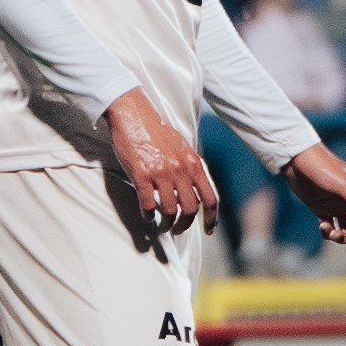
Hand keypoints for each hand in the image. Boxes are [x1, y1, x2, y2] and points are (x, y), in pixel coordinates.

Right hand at [96, 90, 217, 252]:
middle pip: (191, 209)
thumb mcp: (182, 147)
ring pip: (170, 210)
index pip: (210, 198)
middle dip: (185, 224)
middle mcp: (181, 169)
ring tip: (162, 225)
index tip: (208, 230)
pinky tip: (147, 217)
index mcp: (194, 163)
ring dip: (166, 223)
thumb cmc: (157, 131)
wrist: (134, 114)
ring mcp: (162, 173)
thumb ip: (190, 167)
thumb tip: (196, 188)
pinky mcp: (142, 175)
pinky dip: (149, 216)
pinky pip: (148, 205)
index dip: (212, 218)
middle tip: (177, 229)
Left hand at [278, 143, 345, 251]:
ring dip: (342, 238)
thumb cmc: (323, 167)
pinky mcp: (324, 210)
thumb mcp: (343, 186)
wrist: (296, 159)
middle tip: (343, 238)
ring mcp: (339, 206)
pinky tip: (322, 226)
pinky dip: (328, 233)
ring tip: (331, 233)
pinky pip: (332, 229)